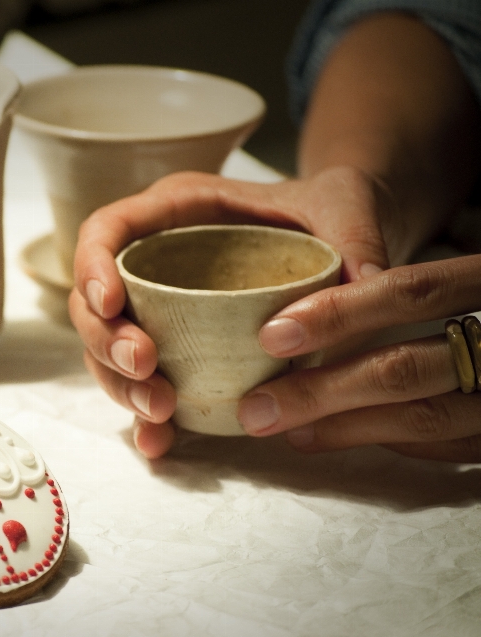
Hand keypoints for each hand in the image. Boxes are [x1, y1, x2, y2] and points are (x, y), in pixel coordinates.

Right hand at [70, 166, 393, 458]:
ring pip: (107, 351)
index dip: (92, 267)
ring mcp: (158, 310)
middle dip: (107, 341)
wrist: (333, 238)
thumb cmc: (324, 209)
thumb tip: (365, 283)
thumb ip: (354, 233)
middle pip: (94, 303)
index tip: (112, 303)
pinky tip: (159, 441)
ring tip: (160, 410)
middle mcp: (154, 262)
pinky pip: (141, 383)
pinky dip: (142, 416)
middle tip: (146, 369)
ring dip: (120, 385)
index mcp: (175, 211)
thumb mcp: (343, 203)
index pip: (105, 230)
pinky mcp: (174, 350)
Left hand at [238, 255, 480, 462]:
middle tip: (256, 406)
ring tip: (280, 425)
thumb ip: (380, 265)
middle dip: (321, 392)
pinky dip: (383, 440)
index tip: (271, 335)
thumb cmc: (457, 277)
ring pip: (424, 416)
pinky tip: (327, 436)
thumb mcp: (441, 255)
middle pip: (408, 367)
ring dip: (342, 426)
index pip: (416, 290)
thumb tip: (284, 317)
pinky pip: (447, 443)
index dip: (340, 314)